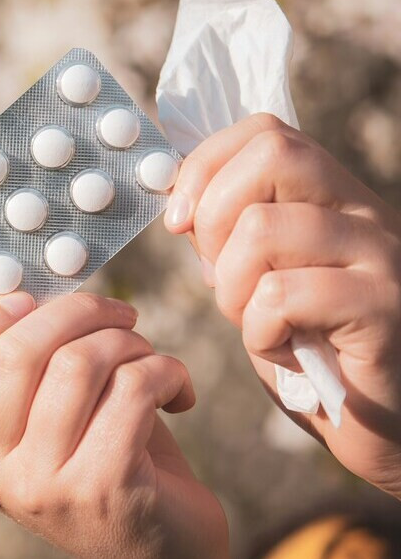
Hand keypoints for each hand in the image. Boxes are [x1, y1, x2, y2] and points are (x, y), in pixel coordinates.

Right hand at [0, 292, 226, 558]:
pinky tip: (176, 390)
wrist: (164, 548)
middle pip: (15, 351)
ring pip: (79, 362)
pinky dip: (166, 371)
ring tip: (147, 356)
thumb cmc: (106, 460)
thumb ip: (26, 366)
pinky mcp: (104, 487)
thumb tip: (30, 288)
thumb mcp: (46, 418)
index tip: (22, 303)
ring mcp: (44, 484)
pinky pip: (133, 389)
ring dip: (128, 341)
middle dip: (78, 311)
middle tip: (117, 314)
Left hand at [165, 112, 400, 496]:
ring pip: (262, 228)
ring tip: (257, 323)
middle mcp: (366, 212)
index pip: (265, 132)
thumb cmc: (313, 351)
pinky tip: (283, 352)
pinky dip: (259, 332)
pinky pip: (281, 296)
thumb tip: (178, 197)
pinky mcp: (384, 310)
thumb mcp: (259, 279)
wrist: (385, 426)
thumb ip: (228, 234)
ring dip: (231, 287)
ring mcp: (382, 257)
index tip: (178, 221)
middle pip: (272, 156)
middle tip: (221, 278)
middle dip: (213, 218)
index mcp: (334, 197)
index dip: (204, 167)